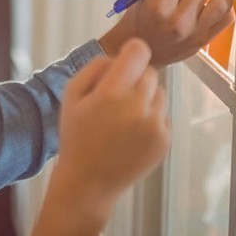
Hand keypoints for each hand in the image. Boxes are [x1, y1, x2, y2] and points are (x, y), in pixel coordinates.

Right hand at [54, 39, 169, 210]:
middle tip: (117, 97)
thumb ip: (95, 67)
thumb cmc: (77, 136)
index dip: (131, 52)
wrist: (88, 183)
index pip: (139, 51)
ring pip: (160, 93)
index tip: (125, 62)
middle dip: (135, 79)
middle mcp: (138, 107)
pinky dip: (151, 119)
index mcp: (112, 93)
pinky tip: (131, 134)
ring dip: (146, 98)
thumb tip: (120, 57)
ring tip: (124, 118)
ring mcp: (155, 126)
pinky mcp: (164, 141)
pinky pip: (163, 115)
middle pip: (150, 72)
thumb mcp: (71, 95)